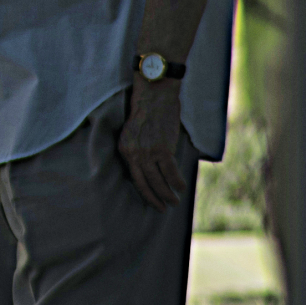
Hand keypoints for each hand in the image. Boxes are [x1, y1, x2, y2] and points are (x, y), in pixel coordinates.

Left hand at [118, 77, 187, 208]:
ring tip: (174, 201)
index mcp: (124, 149)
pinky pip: (170, 172)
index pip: (133, 177)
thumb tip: (148, 170)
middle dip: (154, 198)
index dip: (144, 192)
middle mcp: (133, 153)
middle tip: (163, 208)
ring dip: (167, 194)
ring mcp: (148, 152)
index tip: (151, 202)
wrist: (155, 96)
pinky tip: (181, 188)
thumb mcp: (133, 133)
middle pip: (144, 183)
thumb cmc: (147, 113)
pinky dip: (177, 182)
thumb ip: (137, 150)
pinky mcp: (162, 149)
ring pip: (158, 181)